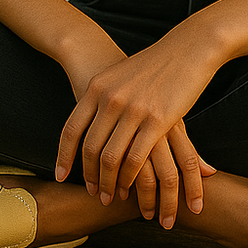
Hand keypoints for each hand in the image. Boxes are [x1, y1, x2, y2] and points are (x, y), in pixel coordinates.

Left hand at [55, 38, 218, 227]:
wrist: (187, 47)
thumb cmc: (154, 63)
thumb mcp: (119, 76)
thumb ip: (104, 97)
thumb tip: (90, 120)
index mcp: (97, 88)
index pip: (71, 129)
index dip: (64, 156)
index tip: (60, 176)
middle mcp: (111, 98)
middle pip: (90, 148)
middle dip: (90, 176)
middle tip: (93, 194)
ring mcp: (133, 109)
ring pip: (111, 158)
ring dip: (109, 184)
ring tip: (109, 199)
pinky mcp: (158, 120)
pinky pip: (136, 158)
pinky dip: (130, 179)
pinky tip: (131, 189)